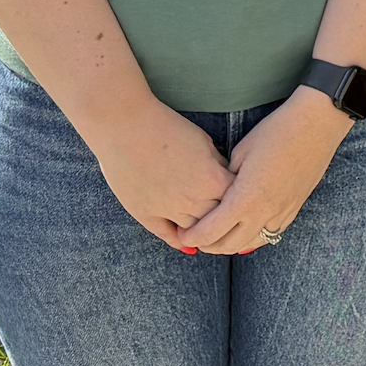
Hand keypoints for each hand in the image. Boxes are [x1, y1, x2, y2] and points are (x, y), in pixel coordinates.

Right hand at [88, 96, 235, 249]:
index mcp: (212, 179)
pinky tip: (185, 240)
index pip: (237, 199)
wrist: (125, 125)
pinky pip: (168, 235)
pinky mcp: (145, 214)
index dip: (240, 198)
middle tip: (225, 218)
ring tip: (206, 229)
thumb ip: (217, 166)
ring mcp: (168, 210)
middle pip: (218, 219)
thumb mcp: (203, 142)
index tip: (240, 198)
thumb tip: (226, 182)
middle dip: (222, 217)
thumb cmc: (166, 127)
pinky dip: (179, 240)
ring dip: (201, 230)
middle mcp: (193, 199)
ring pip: (194, 232)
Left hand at [173, 92, 354, 256]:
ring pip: (249, 244)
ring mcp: (281, 213)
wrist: (317, 125)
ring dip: (230, 245)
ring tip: (218, 236)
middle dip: (207, 246)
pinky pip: (269, 234)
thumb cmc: (276, 132)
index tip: (182, 234)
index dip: (192, 237)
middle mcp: (263, 212)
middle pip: (227, 246)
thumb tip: (218, 194)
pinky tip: (245, 228)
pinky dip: (252, 237)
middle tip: (196, 237)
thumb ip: (225, 180)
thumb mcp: (240, 153)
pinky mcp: (293, 209)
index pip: (210, 232)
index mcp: (245, 198)